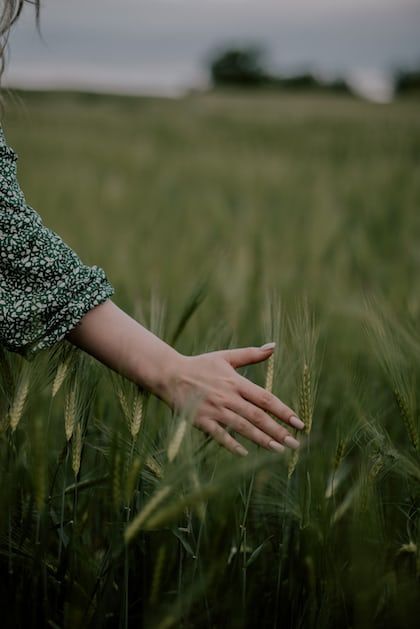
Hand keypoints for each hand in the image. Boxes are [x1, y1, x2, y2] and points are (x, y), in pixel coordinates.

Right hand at [160, 344, 304, 456]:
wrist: (169, 374)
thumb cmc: (200, 365)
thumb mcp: (225, 356)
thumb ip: (251, 354)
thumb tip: (274, 346)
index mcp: (236, 382)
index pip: (265, 398)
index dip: (283, 411)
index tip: (299, 423)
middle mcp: (228, 397)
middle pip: (258, 416)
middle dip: (278, 431)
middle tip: (295, 443)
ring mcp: (215, 410)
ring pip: (243, 427)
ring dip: (262, 439)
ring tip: (279, 449)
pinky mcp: (201, 420)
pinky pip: (219, 435)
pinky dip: (232, 444)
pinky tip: (245, 453)